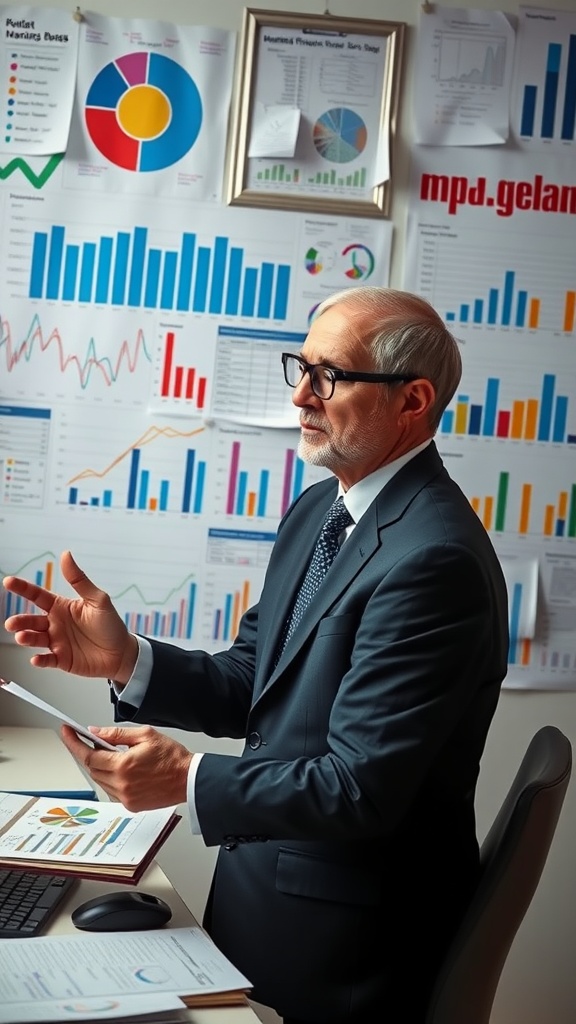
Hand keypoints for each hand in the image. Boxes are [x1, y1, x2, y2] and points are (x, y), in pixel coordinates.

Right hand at [3, 550, 137, 683]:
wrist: (122, 653)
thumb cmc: (111, 625)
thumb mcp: (97, 599)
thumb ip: (79, 580)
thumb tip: (66, 555)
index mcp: (62, 607)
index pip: (37, 595)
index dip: (22, 588)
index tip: (8, 582)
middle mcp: (55, 624)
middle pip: (31, 620)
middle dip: (20, 621)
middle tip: (12, 623)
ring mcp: (57, 642)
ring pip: (35, 639)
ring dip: (27, 638)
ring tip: (22, 637)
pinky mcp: (62, 659)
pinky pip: (47, 660)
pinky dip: (40, 660)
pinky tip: (36, 659)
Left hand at [60, 724, 191, 810]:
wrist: (189, 779)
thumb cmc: (172, 757)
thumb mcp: (145, 735)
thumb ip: (117, 734)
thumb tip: (96, 732)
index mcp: (124, 766)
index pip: (88, 755)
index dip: (74, 743)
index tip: (67, 733)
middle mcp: (122, 784)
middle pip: (92, 768)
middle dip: (89, 753)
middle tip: (93, 741)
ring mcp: (125, 797)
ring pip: (100, 780)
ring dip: (100, 766)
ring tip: (112, 755)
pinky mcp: (130, 805)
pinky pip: (111, 790)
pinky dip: (110, 778)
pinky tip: (121, 769)